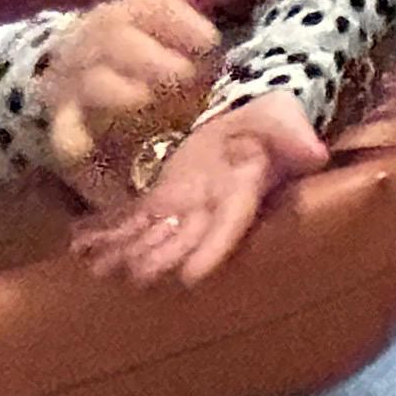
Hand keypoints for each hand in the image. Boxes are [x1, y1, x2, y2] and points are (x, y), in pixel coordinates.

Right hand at [40, 0, 269, 171]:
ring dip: (120, 97)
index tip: (211, 45)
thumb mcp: (170, 1)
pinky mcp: (65, 125)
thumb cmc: (136, 30)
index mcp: (133, 11)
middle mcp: (102, 43)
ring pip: (97, 89)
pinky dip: (85, 157)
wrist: (62, 60)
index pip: (159, 13)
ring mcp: (80, 84)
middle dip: (156, 63)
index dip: (187, 30)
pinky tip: (114, 180)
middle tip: (186, 80)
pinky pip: (69, 141)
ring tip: (147, 107)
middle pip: (125, 48)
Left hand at [71, 95, 325, 289]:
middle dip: (161, 258)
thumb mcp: (285, 120)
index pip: (229, 227)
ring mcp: (183, 208)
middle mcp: (211, 210)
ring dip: (127, 252)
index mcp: (243, 193)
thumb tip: (314, 155)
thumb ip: (294, 137)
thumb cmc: (271, 120)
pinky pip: (133, 219)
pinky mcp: (162, 199)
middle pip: (184, 239)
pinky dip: (109, 231)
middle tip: (135, 275)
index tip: (191, 276)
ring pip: (153, 235)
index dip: (211, 251)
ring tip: (99, 266)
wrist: (247, 119)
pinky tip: (81, 244)